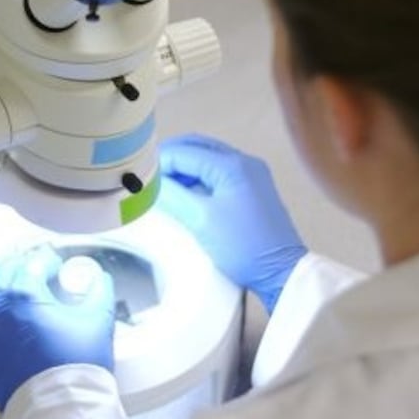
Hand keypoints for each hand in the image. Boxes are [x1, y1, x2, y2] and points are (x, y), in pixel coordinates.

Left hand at [0, 245, 116, 411]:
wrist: (57, 405)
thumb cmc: (74, 366)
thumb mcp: (97, 321)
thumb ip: (99, 292)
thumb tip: (99, 279)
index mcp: (25, 293)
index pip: (33, 263)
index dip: (47, 261)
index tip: (54, 267)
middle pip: (2, 271)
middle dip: (20, 267)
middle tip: (33, 274)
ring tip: (1, 286)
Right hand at [158, 134, 306, 312]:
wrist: (281, 271)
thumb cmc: (242, 245)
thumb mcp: (200, 220)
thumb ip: (172, 196)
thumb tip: (149, 183)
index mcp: (232, 165)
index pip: (185, 151)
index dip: (159, 161)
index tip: (138, 176)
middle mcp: (244, 161)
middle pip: (198, 147)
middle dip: (171, 158)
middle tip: (147, 175)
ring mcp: (251, 174)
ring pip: (208, 158)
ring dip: (184, 167)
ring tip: (161, 185)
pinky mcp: (253, 188)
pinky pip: (219, 172)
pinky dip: (199, 177)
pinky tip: (184, 192)